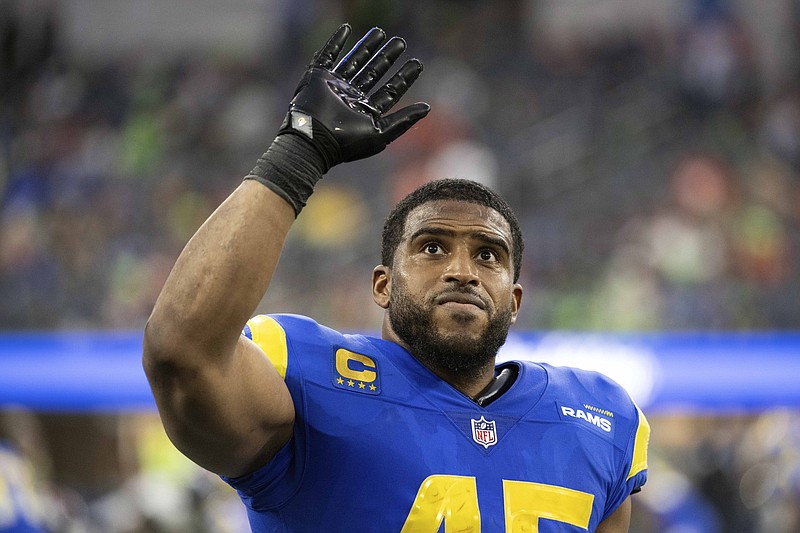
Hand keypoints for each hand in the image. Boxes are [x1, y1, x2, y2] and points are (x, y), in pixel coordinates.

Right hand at [281, 24, 430, 166]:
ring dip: (367, 46)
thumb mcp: (381, 133)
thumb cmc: (347, 142)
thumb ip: (403, 121)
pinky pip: (328, 55)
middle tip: (401, 43)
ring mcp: (335, 86)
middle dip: (388, 58)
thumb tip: (427, 108)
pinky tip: (346, 29)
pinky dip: (334, 42)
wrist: (314, 138)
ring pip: (355, 61)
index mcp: (366, 111)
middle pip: (374, 72)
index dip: (404, 77)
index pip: (390, 91)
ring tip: (381, 32)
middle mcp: (352, 98)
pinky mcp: (319, 77)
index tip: (418, 64)